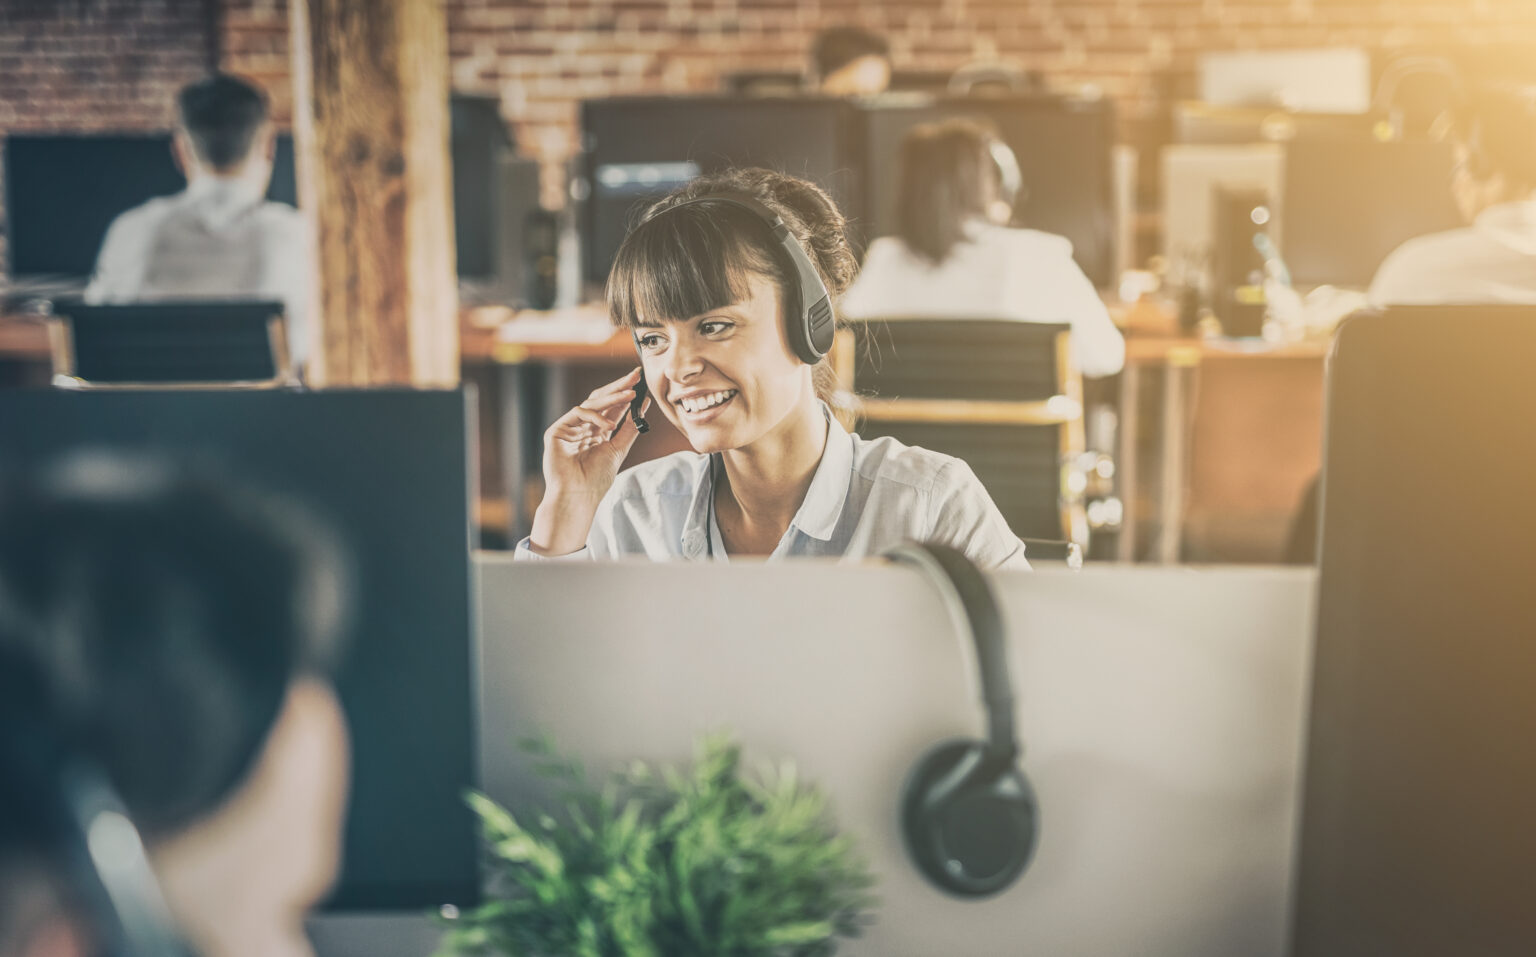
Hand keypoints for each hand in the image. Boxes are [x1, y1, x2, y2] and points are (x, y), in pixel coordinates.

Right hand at [528, 368, 648, 554]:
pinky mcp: (557, 431)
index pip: (612, 408)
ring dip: (612, 397)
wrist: (578, 496)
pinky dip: (595, 416)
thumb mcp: (618, 449)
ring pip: (591, 403)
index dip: (625, 394)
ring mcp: (569, 428)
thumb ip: (629, 427)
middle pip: (601, 400)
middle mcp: (583, 427)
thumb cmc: (596, 480)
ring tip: (631, 394)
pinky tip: (608, 425)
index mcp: (597, 432)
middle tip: (635, 375)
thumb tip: (643, 405)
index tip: (640, 382)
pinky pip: (578, 413)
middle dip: (619, 387)